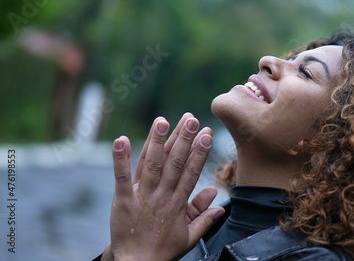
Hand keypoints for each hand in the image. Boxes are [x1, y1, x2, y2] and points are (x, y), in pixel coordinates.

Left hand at [102, 113, 224, 260]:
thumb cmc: (162, 250)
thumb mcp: (189, 237)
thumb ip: (204, 219)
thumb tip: (219, 203)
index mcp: (178, 204)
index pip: (192, 173)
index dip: (200, 152)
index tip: (207, 134)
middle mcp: (162, 196)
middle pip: (174, 164)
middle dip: (183, 139)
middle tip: (191, 119)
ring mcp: (142, 197)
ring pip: (151, 165)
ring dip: (157, 141)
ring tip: (162, 120)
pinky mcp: (122, 200)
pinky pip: (122, 176)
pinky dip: (120, 158)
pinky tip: (120, 140)